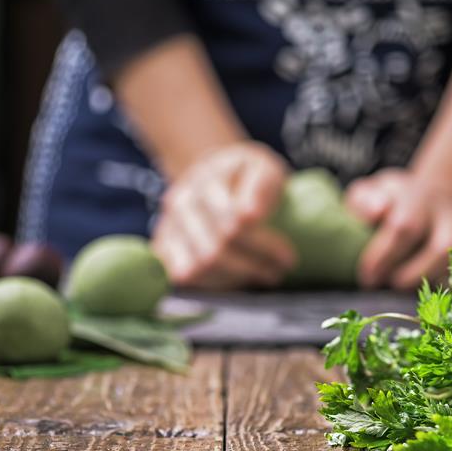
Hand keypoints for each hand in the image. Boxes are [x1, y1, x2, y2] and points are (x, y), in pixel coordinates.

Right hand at [151, 142, 296, 288]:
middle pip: (215, 250)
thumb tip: (251, 215)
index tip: (288, 258)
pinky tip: (234, 279)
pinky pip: (182, 277)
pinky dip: (211, 283)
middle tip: (279, 271)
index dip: (265, 246)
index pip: (234, 223)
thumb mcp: (264, 167)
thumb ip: (262, 186)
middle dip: (253, 266)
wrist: (209, 173)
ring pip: (198, 267)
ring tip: (262, 275)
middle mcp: (181, 202)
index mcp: (207, 179)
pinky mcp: (162, 246)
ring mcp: (168, 225)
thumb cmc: (245, 175)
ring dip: (235, 278)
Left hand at [346, 169, 451, 290]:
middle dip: (417, 273)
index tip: (368, 278)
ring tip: (425, 297)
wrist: (442, 195)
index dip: (384, 255)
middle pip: (443, 247)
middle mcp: (450, 218)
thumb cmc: (398, 201)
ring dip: (448, 281)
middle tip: (395, 284)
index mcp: (419, 202)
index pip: (404, 227)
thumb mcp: (375, 191)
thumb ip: (367, 200)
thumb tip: (377, 212)